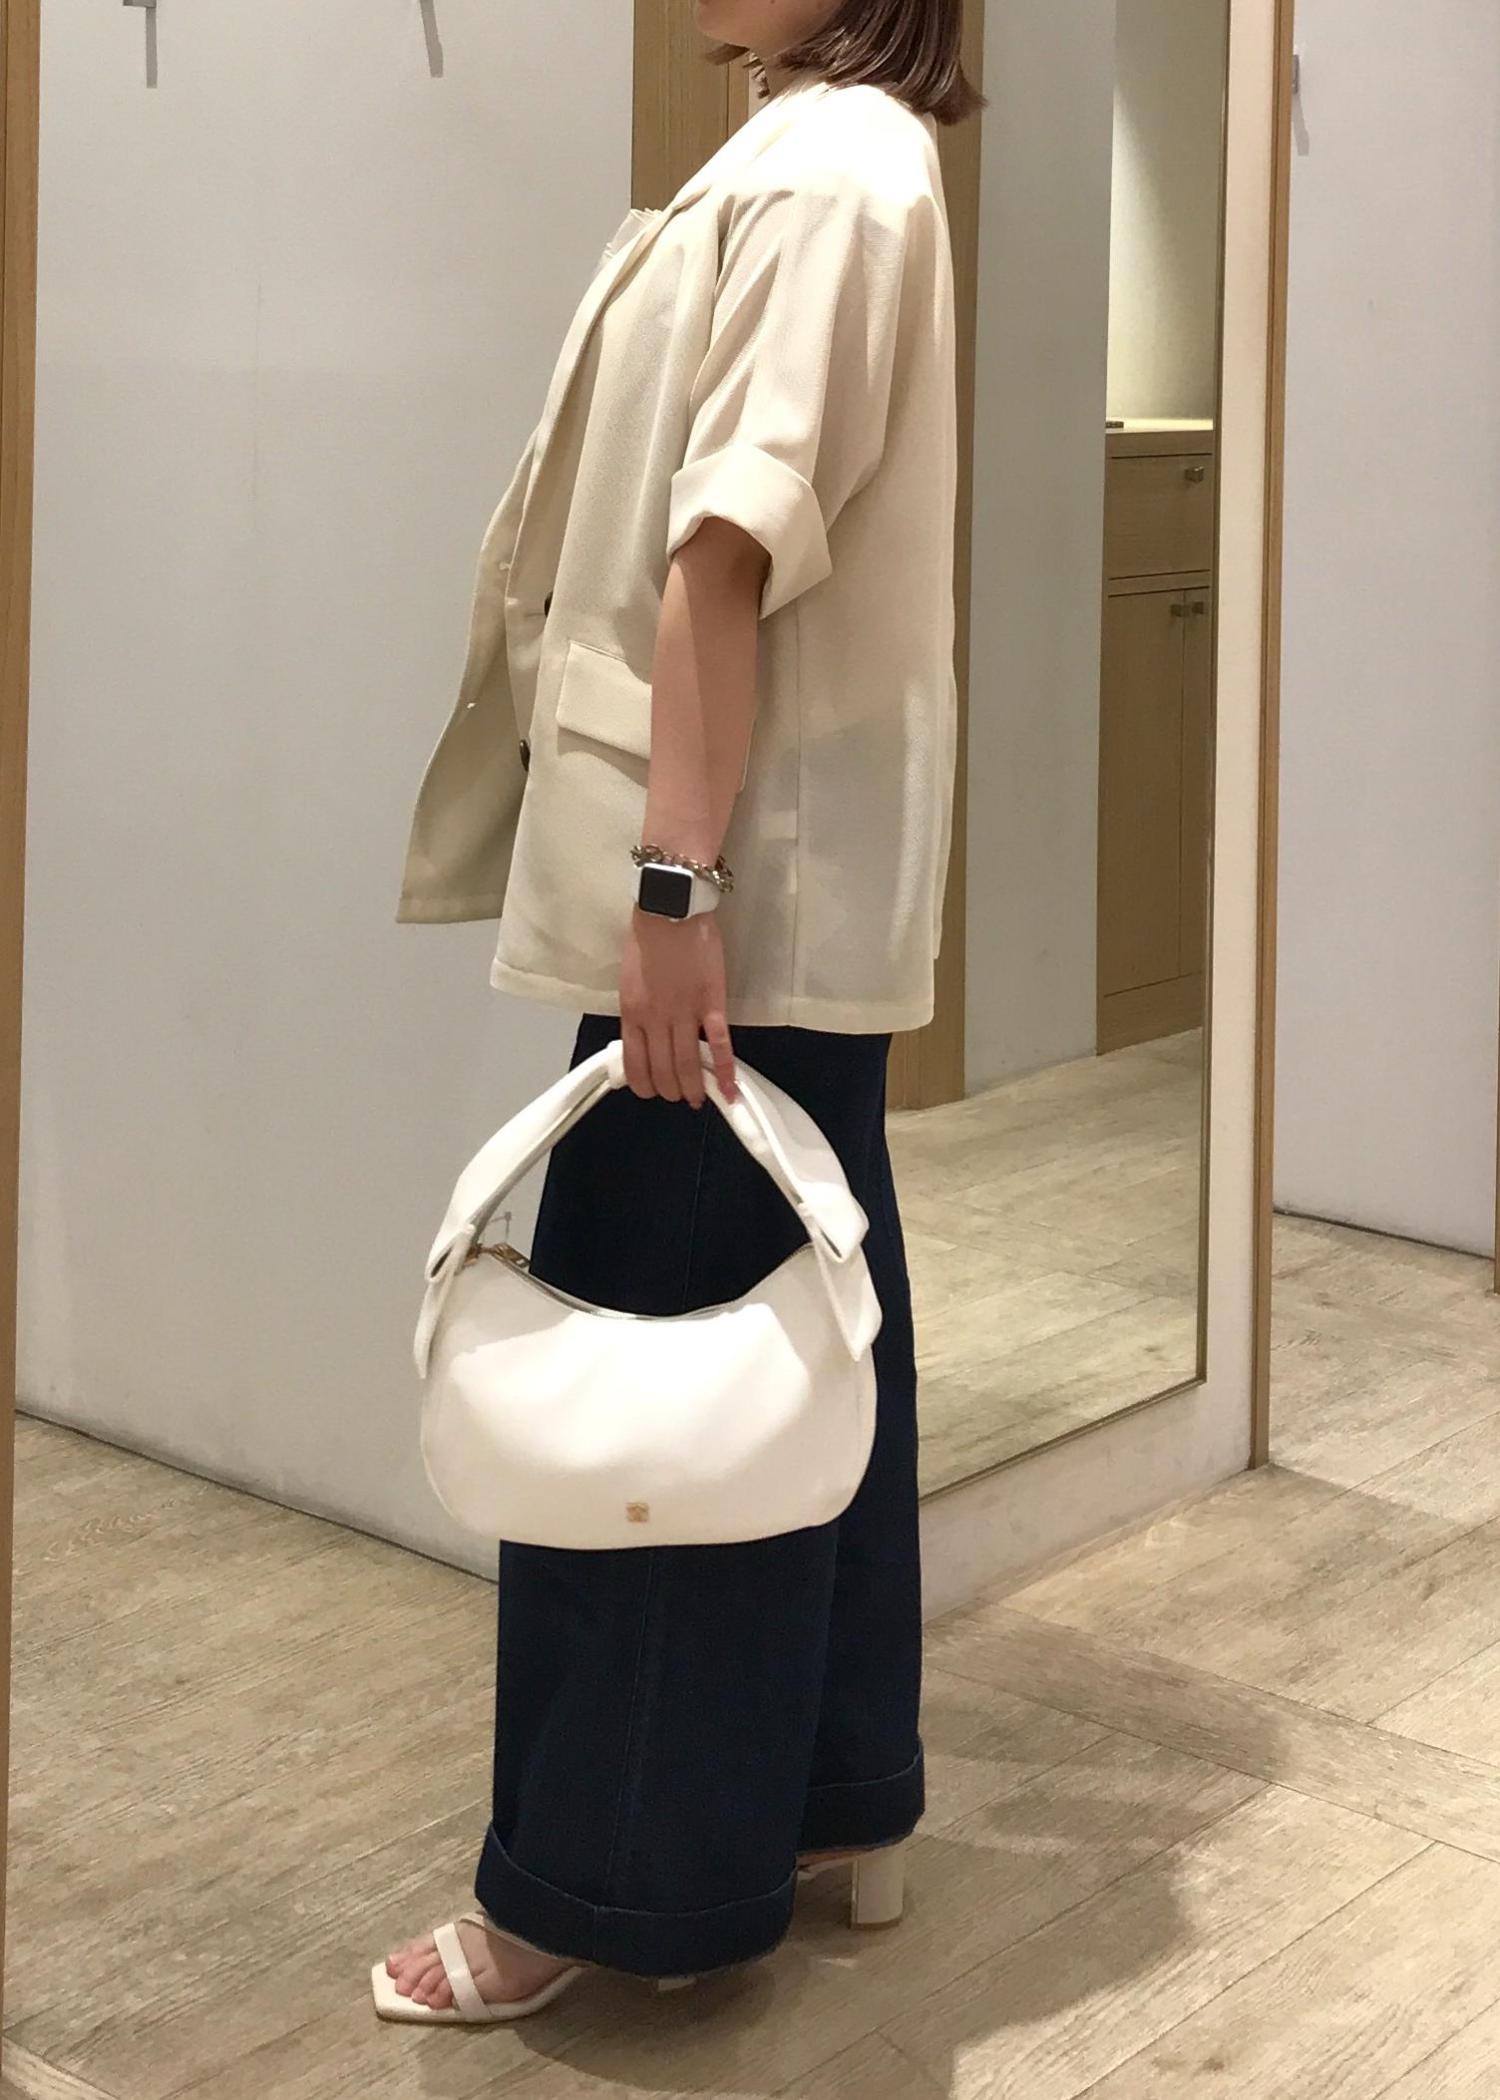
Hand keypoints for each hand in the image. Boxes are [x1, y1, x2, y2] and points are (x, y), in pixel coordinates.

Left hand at [620, 909, 736, 1107]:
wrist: (670, 909)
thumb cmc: (647, 935)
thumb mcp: (630, 978)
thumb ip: (637, 1007)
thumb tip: (644, 1030)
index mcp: (632, 1013)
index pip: (635, 1064)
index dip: (645, 1085)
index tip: (653, 1091)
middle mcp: (655, 1021)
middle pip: (663, 1071)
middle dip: (672, 1091)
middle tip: (681, 1096)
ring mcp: (685, 1014)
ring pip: (688, 1065)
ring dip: (694, 1088)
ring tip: (700, 1099)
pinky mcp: (712, 1004)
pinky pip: (720, 1044)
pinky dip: (726, 1070)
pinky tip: (729, 1089)